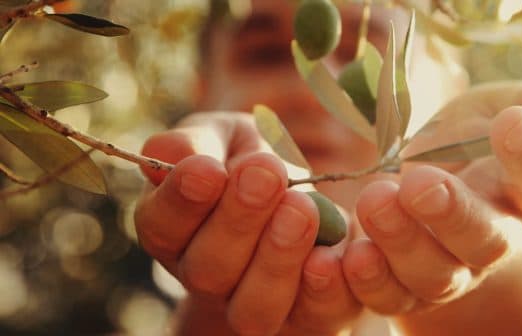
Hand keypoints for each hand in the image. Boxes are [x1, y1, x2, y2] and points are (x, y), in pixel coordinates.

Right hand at [134, 112, 359, 334]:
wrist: (302, 194)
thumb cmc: (252, 162)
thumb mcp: (225, 138)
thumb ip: (198, 142)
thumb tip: (167, 153)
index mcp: (177, 230)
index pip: (160, 227)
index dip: (181, 201)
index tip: (208, 169)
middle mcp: (208, 276)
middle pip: (207, 271)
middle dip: (238, 220)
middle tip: (266, 174)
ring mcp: (254, 302)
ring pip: (253, 309)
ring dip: (276, 259)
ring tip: (300, 208)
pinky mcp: (307, 314)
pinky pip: (313, 316)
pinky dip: (324, 290)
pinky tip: (329, 255)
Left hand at [341, 74, 521, 330]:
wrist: (421, 194)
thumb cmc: (461, 146)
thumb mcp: (489, 112)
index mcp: (519, 192)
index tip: (514, 121)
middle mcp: (488, 239)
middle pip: (483, 240)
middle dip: (453, 214)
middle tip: (421, 184)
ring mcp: (445, 271)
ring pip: (432, 274)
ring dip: (401, 242)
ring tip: (375, 200)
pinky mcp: (401, 289)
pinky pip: (386, 296)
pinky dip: (365, 280)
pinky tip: (346, 254)